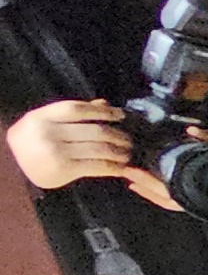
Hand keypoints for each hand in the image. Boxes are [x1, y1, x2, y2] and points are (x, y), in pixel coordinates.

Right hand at [10, 99, 141, 195]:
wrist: (9, 165)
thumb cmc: (31, 141)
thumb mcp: (44, 122)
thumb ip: (72, 113)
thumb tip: (105, 104)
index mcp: (43, 116)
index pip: (78, 109)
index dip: (103, 111)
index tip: (120, 115)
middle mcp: (48, 132)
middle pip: (94, 131)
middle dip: (117, 135)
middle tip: (129, 139)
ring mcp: (56, 152)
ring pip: (98, 149)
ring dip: (119, 152)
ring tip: (127, 153)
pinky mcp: (63, 169)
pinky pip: (96, 166)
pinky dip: (113, 167)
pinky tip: (121, 167)